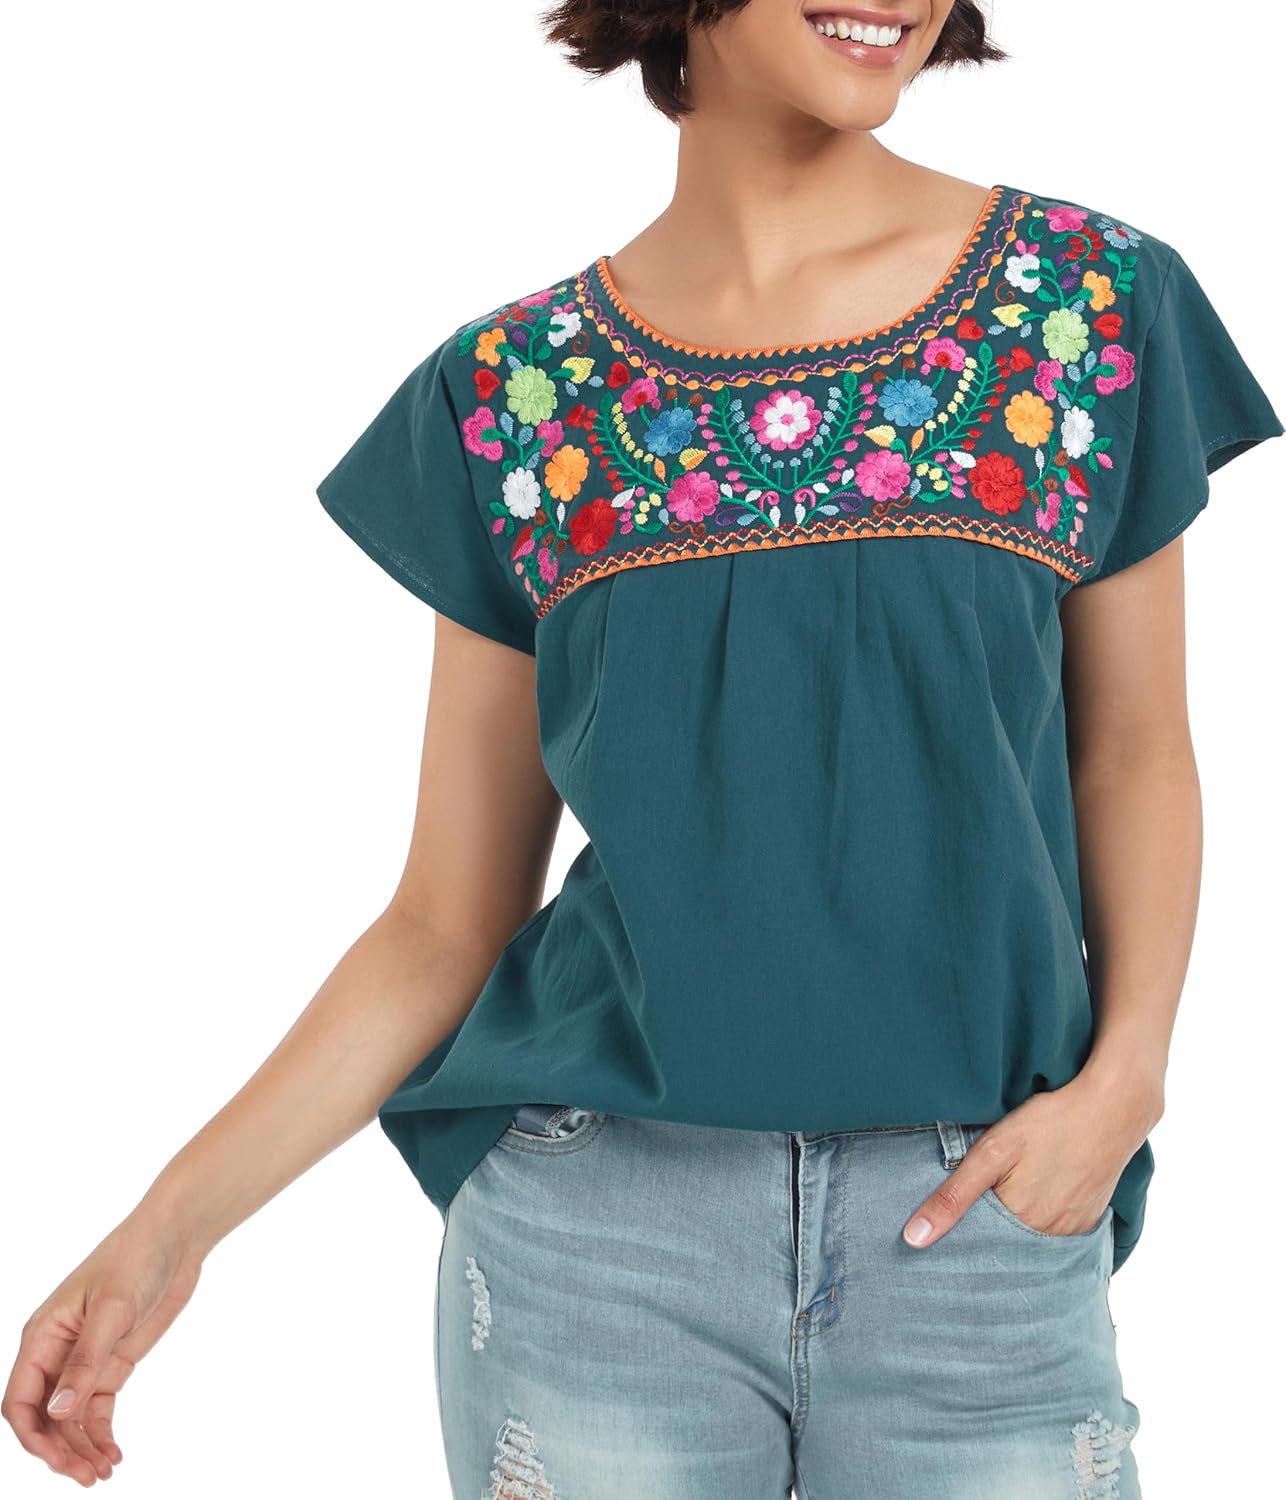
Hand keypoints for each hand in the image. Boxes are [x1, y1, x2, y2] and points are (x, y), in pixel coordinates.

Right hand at [3, 1210, 204, 1485]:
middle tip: (89, 1478)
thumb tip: (57, 1413)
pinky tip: (115, 1454)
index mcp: (42, 1336)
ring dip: (82, 1448)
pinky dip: (102, 1433)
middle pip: (46, 1417)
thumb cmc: (136, 1258)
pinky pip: (98, 1407)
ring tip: (103, 1474)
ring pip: (72, 1419)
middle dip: (61, 1451)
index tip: (58, 1461)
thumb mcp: (112, 1308)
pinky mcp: (113, 1362)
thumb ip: (86, 1362)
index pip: (20, 1400)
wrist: (177, 1236)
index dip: (33, 1436)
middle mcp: (57, 1352)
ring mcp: (85, 1360)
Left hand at [901, 1060, 1161, 1247]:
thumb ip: (953, 1196)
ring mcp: (1074, 1230)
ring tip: (1002, 1205)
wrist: (1112, 1108)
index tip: (938, 1241)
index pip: (977, 1249)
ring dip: (1013, 1232)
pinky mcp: (1090, 1219)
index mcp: (1020, 1224)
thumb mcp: (992, 1151)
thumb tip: (913, 1238)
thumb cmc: (1049, 1122)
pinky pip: (1056, 1234)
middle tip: (972, 1215)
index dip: (956, 1242)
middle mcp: (1049, 1237)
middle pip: (1005, 1248)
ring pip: (1030, 1242)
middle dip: (985, 1239)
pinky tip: (1034, 1201)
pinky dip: (1039, 1225)